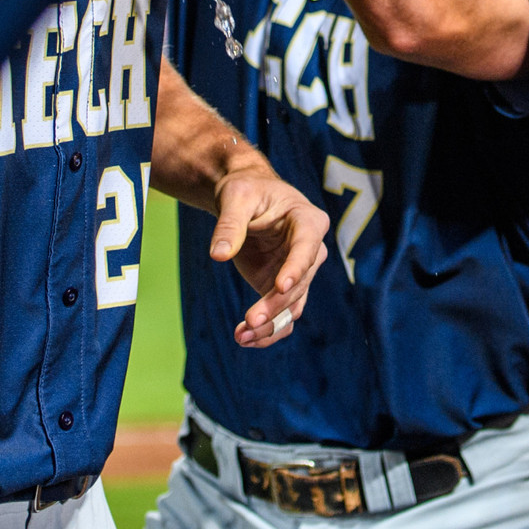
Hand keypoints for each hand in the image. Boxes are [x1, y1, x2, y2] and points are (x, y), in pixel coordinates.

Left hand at [211, 167, 330, 348]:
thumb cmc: (245, 189)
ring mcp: (297, 272)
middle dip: (275, 304)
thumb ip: (230, 225)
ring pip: (292, 306)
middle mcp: (310, 250)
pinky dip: (266, 331)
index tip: (279, 287)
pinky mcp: (281, 288)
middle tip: (250, 320)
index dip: (296, 268)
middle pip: (299, 283)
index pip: (306, 248)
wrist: (244, 199)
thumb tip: (218, 255)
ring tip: (242, 336)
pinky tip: (245, 338)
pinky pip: (281, 315)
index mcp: (308, 221)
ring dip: (270, 325)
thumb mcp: (235, 197)